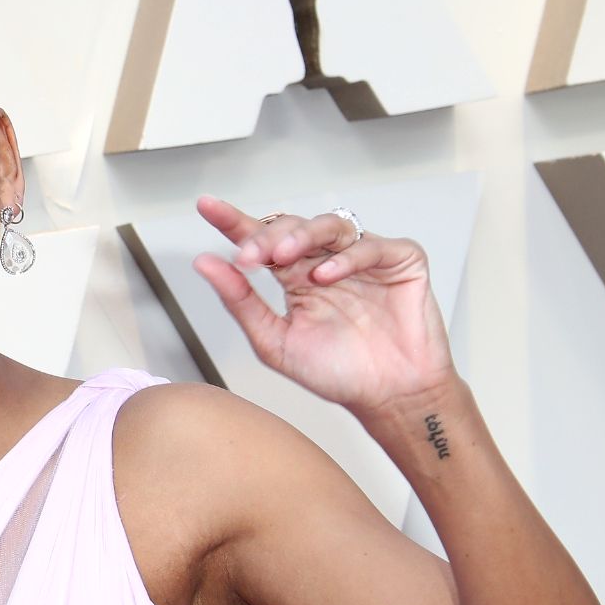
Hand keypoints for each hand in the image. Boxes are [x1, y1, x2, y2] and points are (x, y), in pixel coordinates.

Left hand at [190, 196, 454, 419]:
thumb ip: (240, 301)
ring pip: (330, 225)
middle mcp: (325, 262)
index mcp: (294, 277)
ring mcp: (363, 260)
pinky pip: (373, 245)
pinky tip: (326, 274)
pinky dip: (348, 256)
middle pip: (292, 228)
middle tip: (249, 255)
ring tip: (283, 255)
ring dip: (302, 236)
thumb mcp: (275, 341)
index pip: (260, 241)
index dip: (233, 221)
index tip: (206, 206)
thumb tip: (205, 264)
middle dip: (266, 236)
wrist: (389, 399)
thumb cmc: (337, 373)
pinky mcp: (400, 262)